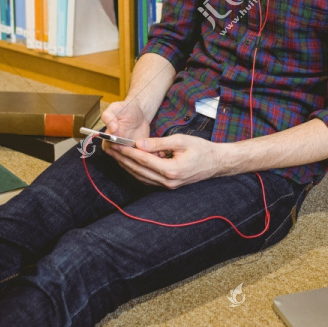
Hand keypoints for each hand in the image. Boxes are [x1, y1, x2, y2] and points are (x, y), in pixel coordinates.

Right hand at [101, 100, 180, 159]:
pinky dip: (150, 157)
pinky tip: (158, 153)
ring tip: (153, 152)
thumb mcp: (116, 108)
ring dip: (143, 158)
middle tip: (144, 149)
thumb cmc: (126, 109)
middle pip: (123, 157)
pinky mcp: (138, 153)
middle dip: (134, 155)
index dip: (119, 147)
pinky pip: (143, 159)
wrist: (139, 113)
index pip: (110, 148)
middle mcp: (116, 148)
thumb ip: (109, 116)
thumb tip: (112, 128)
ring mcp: (128, 152)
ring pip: (134, 160)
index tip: (128, 143)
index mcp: (108, 139)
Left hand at [105, 133, 226, 188]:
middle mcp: (168, 181)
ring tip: (117, 155)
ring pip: (141, 176)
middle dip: (123, 159)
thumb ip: (159, 143)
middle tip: (111, 149)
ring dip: (127, 166)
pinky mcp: (168, 186)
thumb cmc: (202, 149)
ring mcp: (168, 186)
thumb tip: (139, 143)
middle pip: (139, 170)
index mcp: (172, 170)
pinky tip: (130, 163)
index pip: (144, 160)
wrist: (216, 163)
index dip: (128, 151)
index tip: (117, 144)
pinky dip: (137, 171)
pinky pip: (148, 179)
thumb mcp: (181, 140)